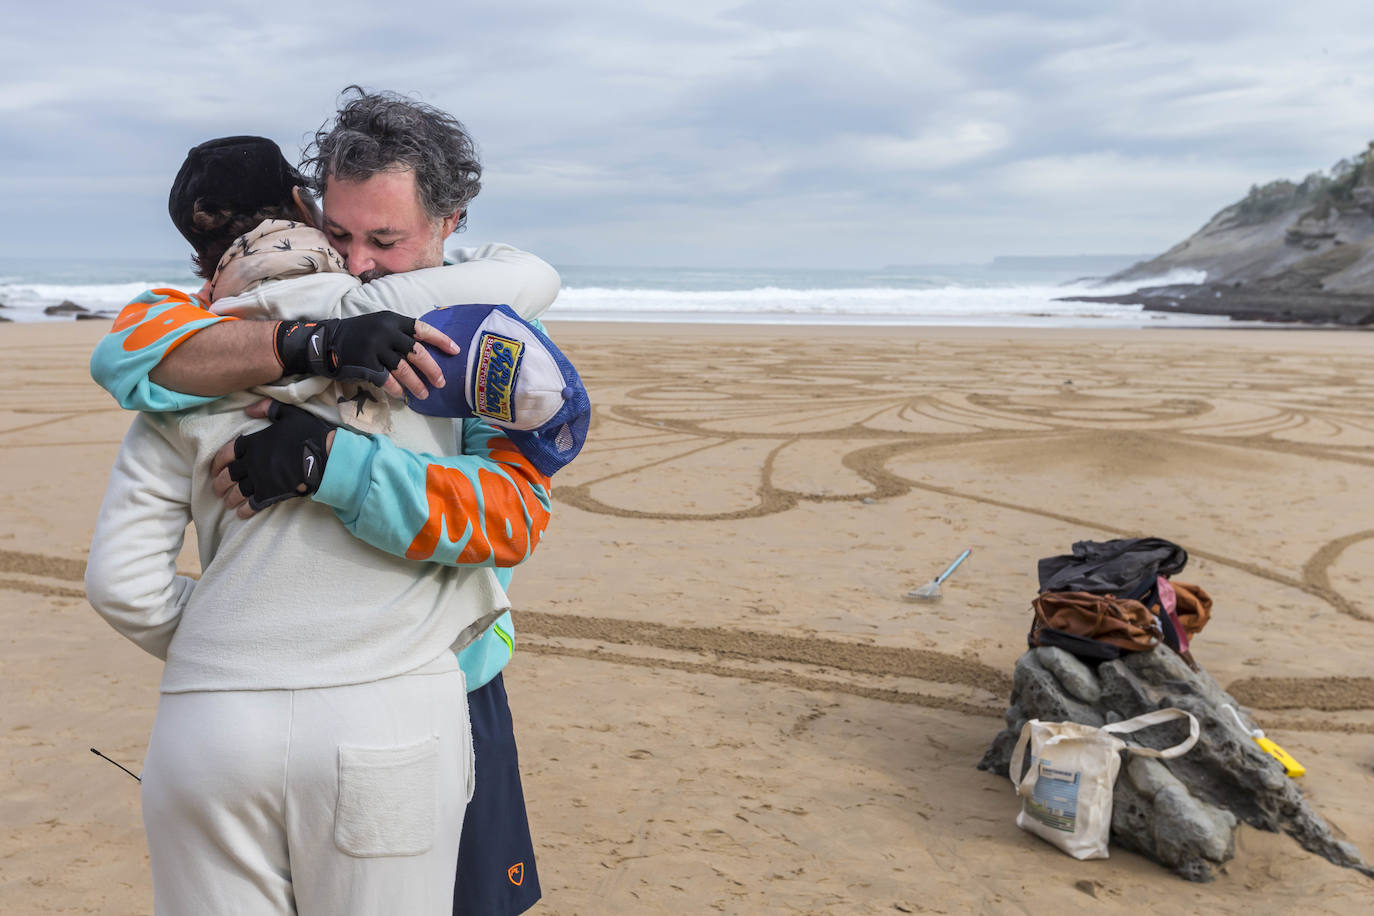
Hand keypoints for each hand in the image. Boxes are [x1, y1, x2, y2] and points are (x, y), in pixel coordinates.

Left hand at [211, 400, 337, 517]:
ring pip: (238, 491)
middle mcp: (253, 462)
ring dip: (230, 497)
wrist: (325, 456)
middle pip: (229, 475)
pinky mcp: (272, 493)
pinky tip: (241, 513)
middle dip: (220, 483)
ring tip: (227, 502)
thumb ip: (267, 408)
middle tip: (217, 488)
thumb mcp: (289, 413)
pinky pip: (254, 504)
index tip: (215, 468)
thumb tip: (248, 408)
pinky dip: (245, 510)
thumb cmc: (308, 433)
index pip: (227, 453)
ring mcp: (261, 480)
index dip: (218, 461)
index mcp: (254, 443)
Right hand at [275, 311, 459, 399]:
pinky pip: (387, 380)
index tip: (455, 351)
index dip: (441, 340)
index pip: (423, 329)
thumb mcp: (381, 325)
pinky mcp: (365, 363)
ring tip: (425, 394)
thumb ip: (402, 334)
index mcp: (393, 320)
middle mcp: (386, 331)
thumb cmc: (361, 334)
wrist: (328, 341)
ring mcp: (375, 347)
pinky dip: (397, 390)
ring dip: (417, 384)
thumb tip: (430, 350)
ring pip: (404, 369)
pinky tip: (404, 396)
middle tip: (441, 382)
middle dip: (432, 369)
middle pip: (417, 352)